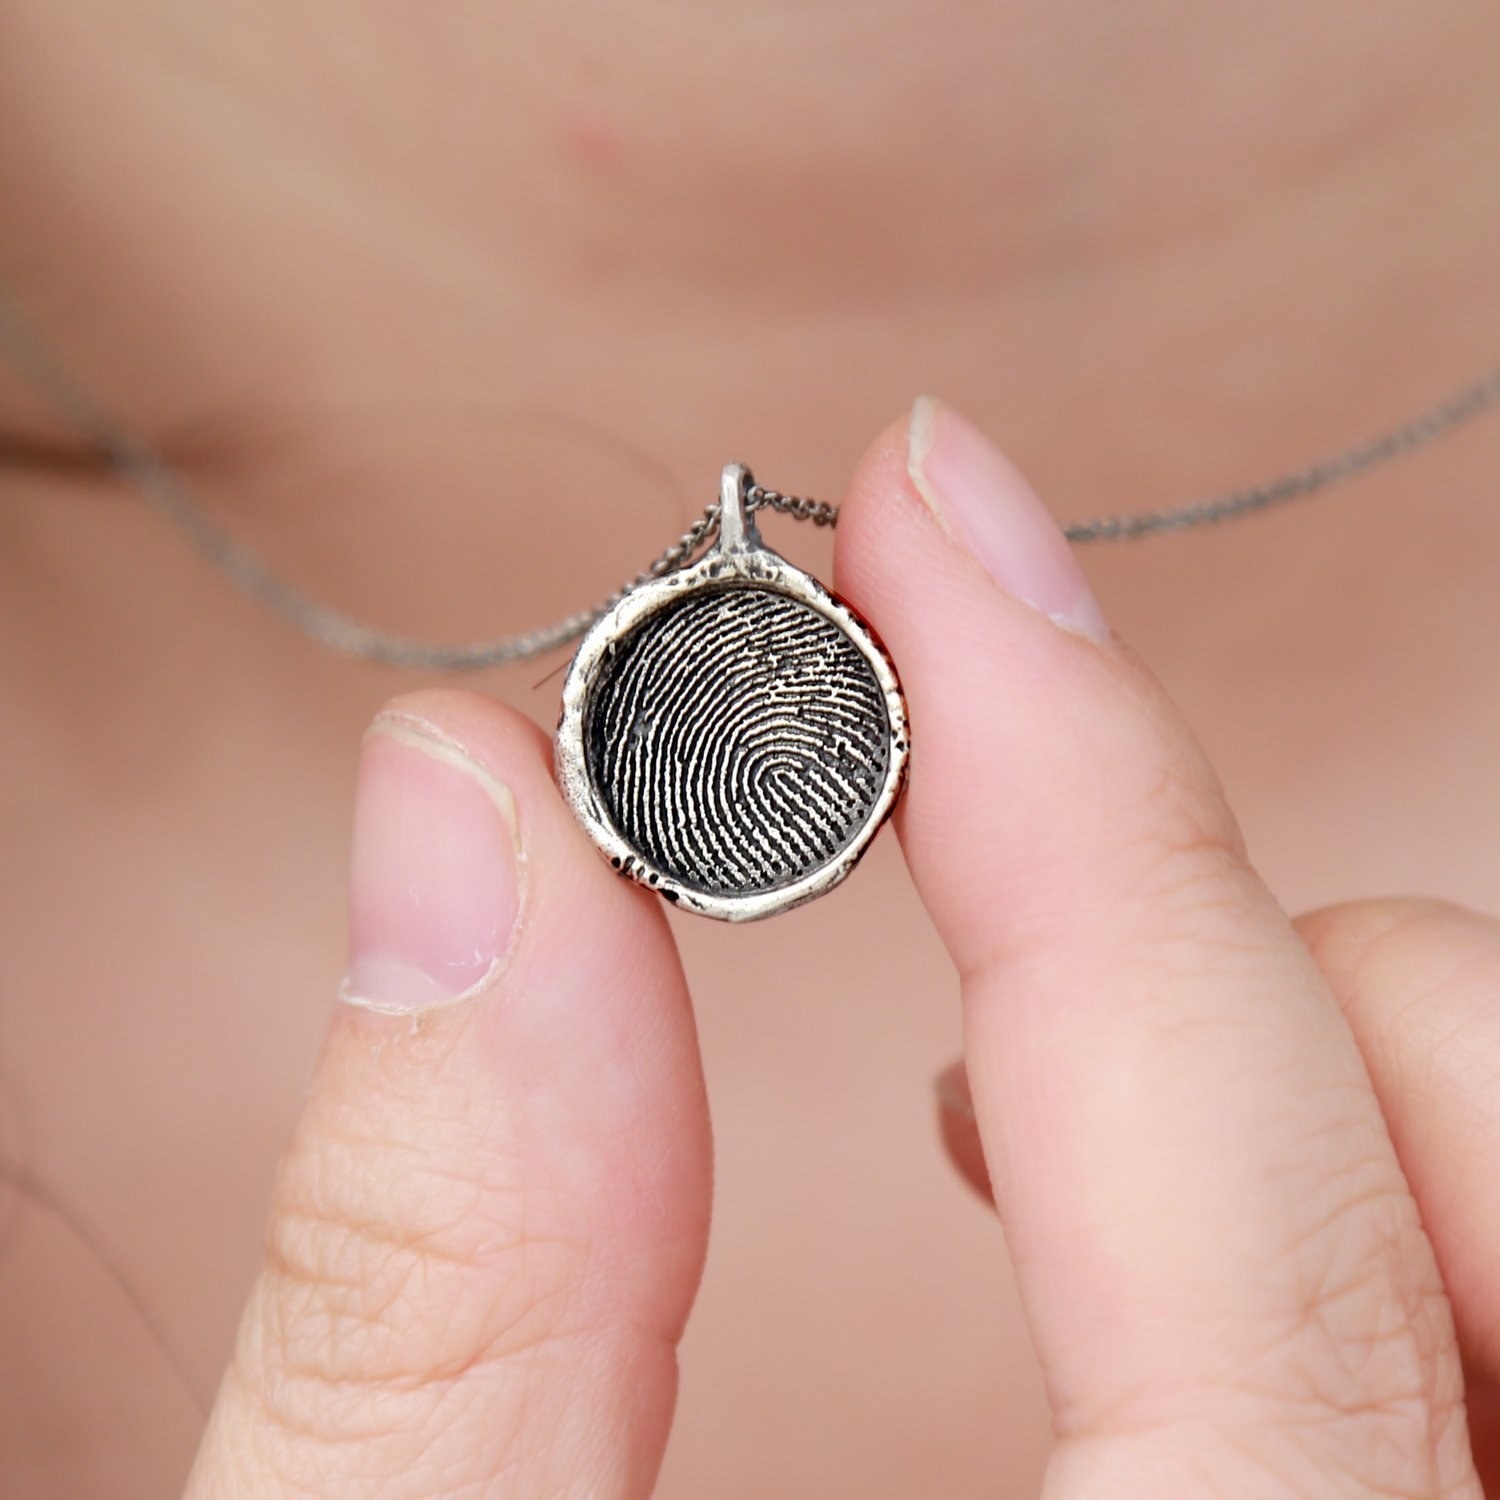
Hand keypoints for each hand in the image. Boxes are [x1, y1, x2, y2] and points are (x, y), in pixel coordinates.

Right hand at [185, 400, 1497, 1497]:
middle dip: (1232, 922)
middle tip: (981, 807)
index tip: (932, 525)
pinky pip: (1452, 1342)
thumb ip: (431, 1294)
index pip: (1215, 1139)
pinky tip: (1126, 1206)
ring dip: (1301, 1043)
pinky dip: (1343, 1202)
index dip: (1062, 776)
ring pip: (1497, 1214)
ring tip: (1043, 1024)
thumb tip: (458, 826)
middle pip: (1461, 1134)